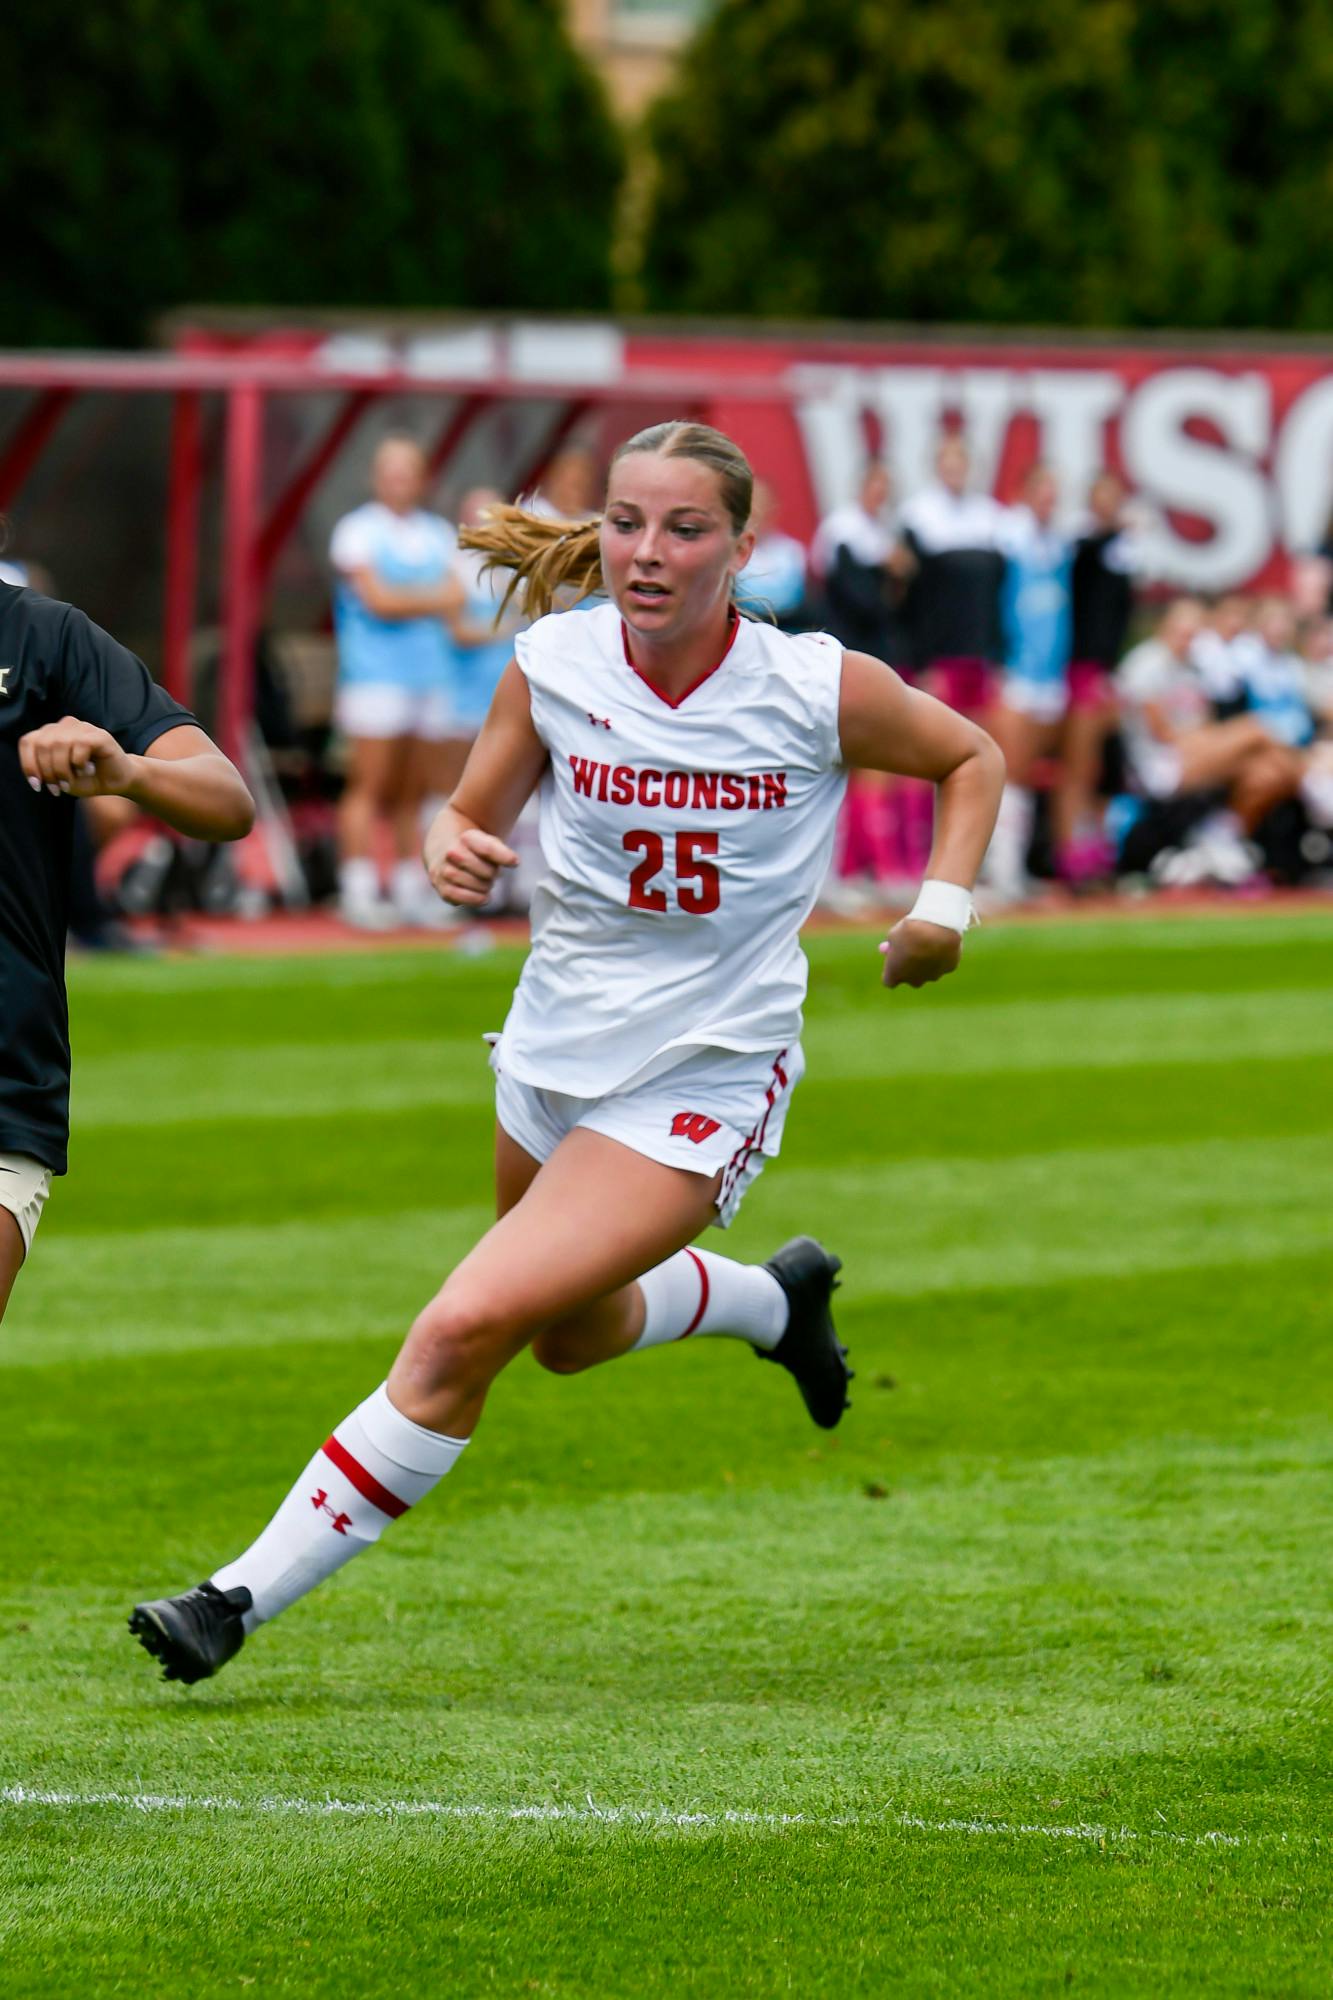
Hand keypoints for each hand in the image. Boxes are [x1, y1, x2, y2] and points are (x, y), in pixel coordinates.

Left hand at [19, 717, 134, 798]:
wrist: (117, 782)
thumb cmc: (87, 779)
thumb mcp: (60, 779)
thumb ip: (45, 770)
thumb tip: (37, 771)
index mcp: (51, 734)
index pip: (28, 742)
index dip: (28, 764)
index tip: (37, 786)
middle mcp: (64, 726)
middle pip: (42, 744)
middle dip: (48, 771)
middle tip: (58, 789)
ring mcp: (83, 727)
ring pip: (59, 743)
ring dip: (62, 769)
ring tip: (71, 782)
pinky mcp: (99, 734)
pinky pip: (79, 744)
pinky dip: (79, 763)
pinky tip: (88, 771)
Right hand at [428, 825, 517, 906]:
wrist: (443, 849)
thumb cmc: (473, 848)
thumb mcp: (487, 842)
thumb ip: (501, 850)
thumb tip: (514, 862)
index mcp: (466, 838)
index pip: (488, 849)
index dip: (504, 857)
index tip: (515, 862)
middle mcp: (452, 853)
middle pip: (486, 871)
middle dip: (493, 874)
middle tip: (491, 873)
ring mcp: (444, 870)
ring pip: (475, 885)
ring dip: (485, 887)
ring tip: (485, 883)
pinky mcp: (441, 887)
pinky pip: (460, 897)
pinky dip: (474, 899)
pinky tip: (482, 896)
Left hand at [879, 916, 962, 988]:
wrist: (937, 926)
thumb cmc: (911, 930)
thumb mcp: (895, 934)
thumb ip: (894, 944)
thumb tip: (894, 947)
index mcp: (895, 975)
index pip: (889, 981)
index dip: (891, 970)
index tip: (893, 960)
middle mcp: (914, 981)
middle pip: (911, 979)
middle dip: (910, 969)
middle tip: (910, 952)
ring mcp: (933, 976)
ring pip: (928, 972)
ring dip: (927, 962)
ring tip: (929, 943)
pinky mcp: (949, 968)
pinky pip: (944, 964)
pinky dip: (942, 956)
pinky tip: (943, 942)